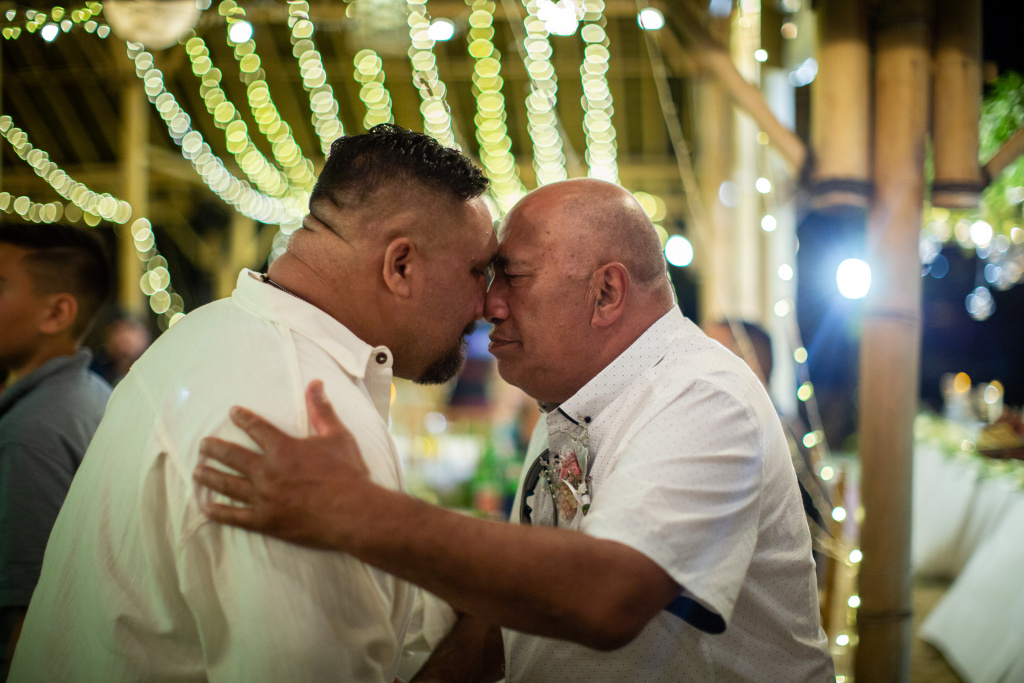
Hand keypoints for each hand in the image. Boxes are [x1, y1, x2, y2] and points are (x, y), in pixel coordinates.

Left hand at [194, 379, 371, 548]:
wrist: (353, 512)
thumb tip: (315, 383)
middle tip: (202, 446)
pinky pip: (235, 517)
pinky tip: (206, 508)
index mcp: (283, 448)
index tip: (232, 413)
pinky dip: (219, 512)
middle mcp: (266, 472)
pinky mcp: (265, 522)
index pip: (256, 428)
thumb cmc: (348, 473)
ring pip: (228, 485)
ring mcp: (263, 498)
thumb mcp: (337, 436)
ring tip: (197, 471)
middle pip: (232, 456)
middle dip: (215, 449)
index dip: (243, 418)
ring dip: (210, 476)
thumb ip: (322, 410)